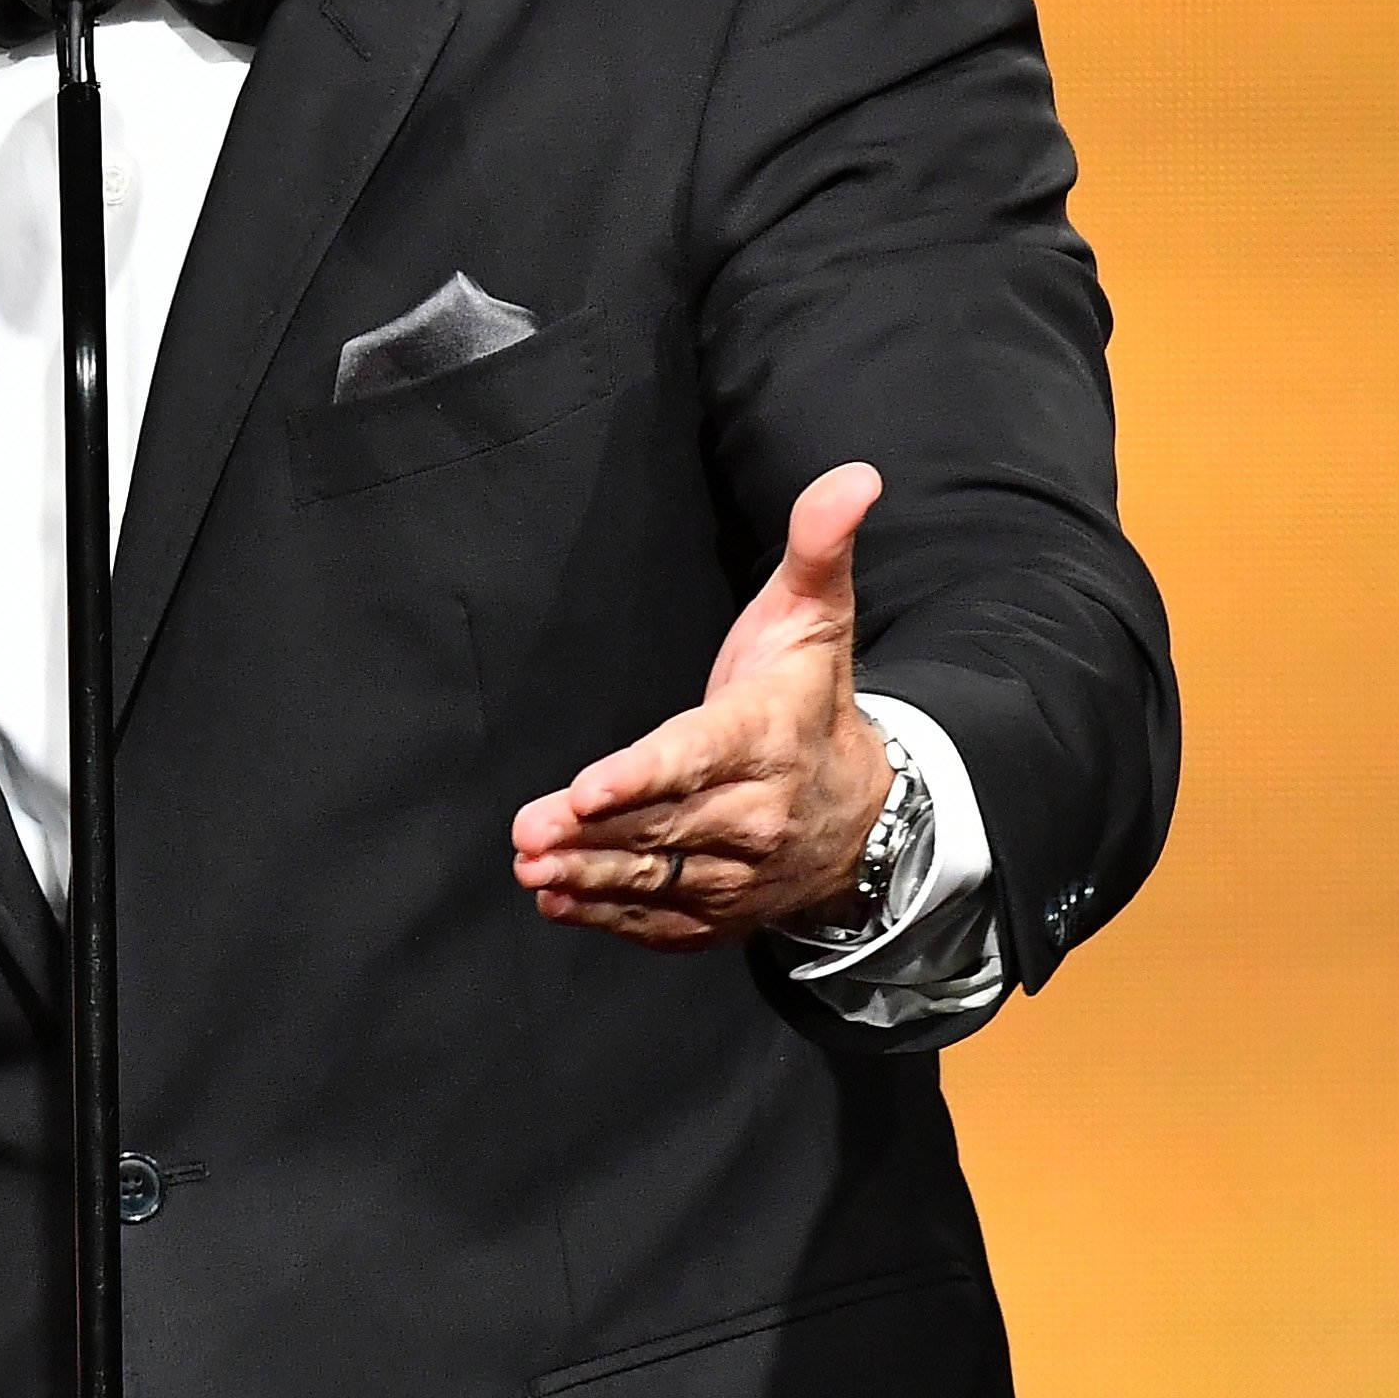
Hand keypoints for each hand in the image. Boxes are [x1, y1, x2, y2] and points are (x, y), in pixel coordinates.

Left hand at [511, 463, 893, 949]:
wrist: (870, 810)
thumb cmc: (812, 697)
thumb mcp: (817, 613)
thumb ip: (819, 543)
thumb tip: (855, 476)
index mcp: (767, 736)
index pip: (697, 758)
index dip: (642, 777)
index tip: (588, 789)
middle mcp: (756, 812)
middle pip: (664, 826)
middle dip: (593, 834)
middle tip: (528, 836)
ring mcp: (741, 872)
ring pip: (657, 879)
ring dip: (590, 879)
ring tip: (532, 871)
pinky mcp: (724, 911)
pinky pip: (665, 922)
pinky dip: (612, 920)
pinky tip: (561, 905)